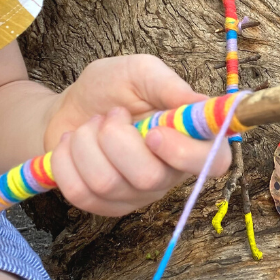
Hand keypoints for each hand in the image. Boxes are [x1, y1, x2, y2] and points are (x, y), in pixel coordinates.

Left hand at [45, 55, 230, 215]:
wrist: (70, 110)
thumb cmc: (112, 89)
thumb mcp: (139, 72)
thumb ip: (167, 84)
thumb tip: (200, 101)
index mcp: (191, 139)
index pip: (213, 162)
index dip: (184, 153)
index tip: (153, 132)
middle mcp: (171, 173)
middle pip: (148, 177)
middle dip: (114, 138)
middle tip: (112, 115)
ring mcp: (139, 195)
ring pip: (107, 183)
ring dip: (86, 142)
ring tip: (90, 126)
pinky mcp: (107, 207)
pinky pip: (80, 193)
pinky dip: (65, 161)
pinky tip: (73, 145)